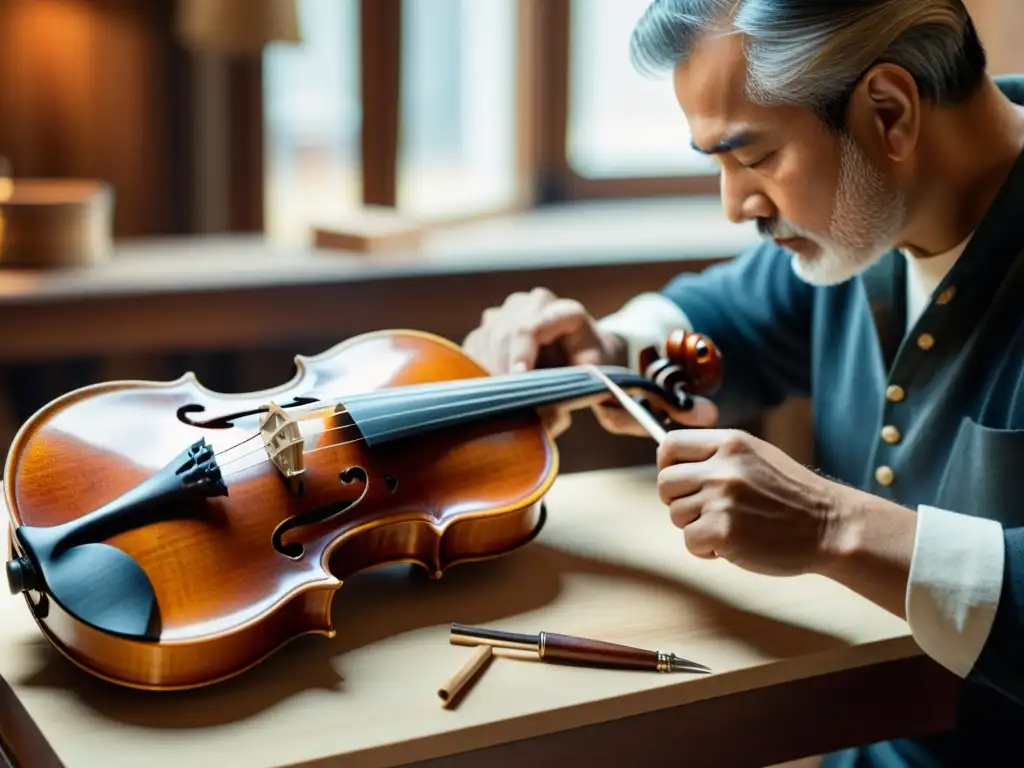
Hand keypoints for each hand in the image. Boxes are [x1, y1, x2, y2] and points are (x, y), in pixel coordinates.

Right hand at [463, 288, 717, 436]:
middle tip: (535, 411)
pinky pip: (471, 353)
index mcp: (571, 317)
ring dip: (498, 378)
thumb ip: (666, 403)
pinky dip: (482, 377)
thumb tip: (712, 417)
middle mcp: (533, 306)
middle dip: (514, 373)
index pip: (544, 319)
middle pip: (508, 331)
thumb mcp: (632, 387)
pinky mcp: (485, 332)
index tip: (519, 376)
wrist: (585, 357)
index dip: (527, 344)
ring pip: (485, 341)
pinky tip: (505, 395)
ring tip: (530, 406)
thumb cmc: (607, 373)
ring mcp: (505, 315)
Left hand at [656, 428, 849, 576]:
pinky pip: (690, 541)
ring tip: (729, 527)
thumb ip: (718, 455)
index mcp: (730, 443)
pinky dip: (707, 549)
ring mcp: (721, 499)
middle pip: (666, 483)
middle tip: (706, 512)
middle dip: (679, 501)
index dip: (667, 465)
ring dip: (696, 527)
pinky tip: (733, 545)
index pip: (670, 445)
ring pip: (676, 514)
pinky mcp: (723, 531)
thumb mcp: (757, 456)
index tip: (680, 480)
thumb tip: (671, 461)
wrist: (831, 526)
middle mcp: (722, 467)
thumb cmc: (792, 496)